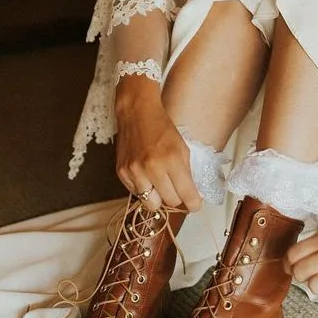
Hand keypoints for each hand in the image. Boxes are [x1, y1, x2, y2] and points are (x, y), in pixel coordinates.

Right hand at [115, 84, 201, 212]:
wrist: (136, 113)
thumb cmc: (162, 128)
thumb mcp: (182, 147)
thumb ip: (187, 172)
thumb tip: (193, 194)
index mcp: (171, 159)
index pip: (186, 194)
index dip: (194, 204)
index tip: (196, 204)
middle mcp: (152, 168)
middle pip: (169, 202)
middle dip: (177, 199)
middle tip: (178, 190)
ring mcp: (134, 172)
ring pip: (151, 204)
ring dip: (159, 197)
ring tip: (161, 183)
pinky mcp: (122, 173)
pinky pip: (137, 193)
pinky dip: (144, 189)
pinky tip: (147, 175)